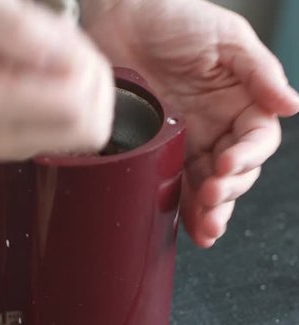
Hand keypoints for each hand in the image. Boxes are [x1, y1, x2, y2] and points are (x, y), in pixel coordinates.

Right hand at [0, 0, 114, 159]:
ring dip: (84, 85)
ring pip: (91, 128)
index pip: (71, 107)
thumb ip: (15, 28)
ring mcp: (14, 148)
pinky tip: (49, 74)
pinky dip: (76, 96)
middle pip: (88, 128)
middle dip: (87, 80)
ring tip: (52, 56)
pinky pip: (81, 128)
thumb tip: (50, 59)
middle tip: (59, 46)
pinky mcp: (29, 146)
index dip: (78, 64)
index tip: (53, 38)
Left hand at [85, 0, 298, 246]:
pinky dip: (179, 206)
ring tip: (204, 226)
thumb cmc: (174, 18)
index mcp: (240, 101)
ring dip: (209, 210)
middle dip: (228, 192)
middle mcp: (215, 125)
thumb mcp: (225, 37)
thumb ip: (258, 71)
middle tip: (211, 198)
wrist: (120, 16)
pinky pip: (171, 182)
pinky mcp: (153, 147)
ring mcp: (184, 139)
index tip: (226, 165)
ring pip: (206, 185)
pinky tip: (183, 225)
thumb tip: (291, 104)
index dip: (247, 159)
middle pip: (234, 172)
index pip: (256, 141)